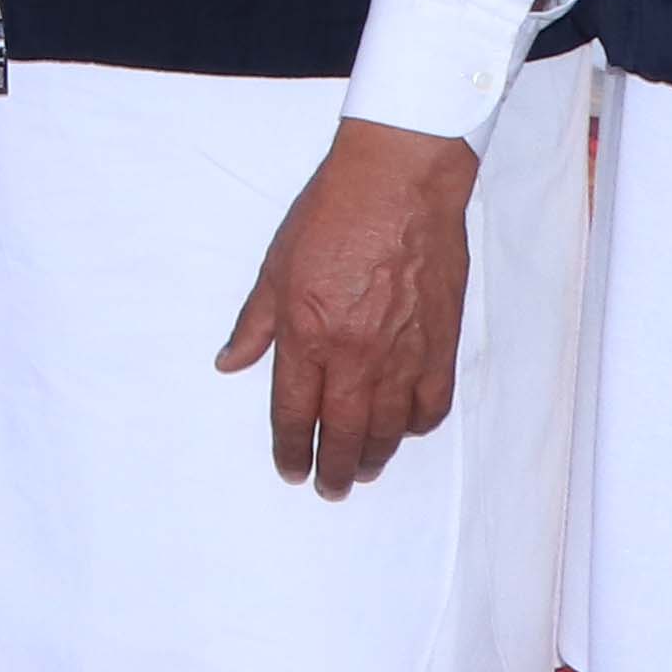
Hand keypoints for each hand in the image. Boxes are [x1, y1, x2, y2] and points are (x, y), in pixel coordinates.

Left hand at [215, 117, 476, 497]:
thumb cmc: (332, 214)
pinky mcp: (440, 344)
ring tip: (364, 469)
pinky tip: (405, 429)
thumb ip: (255, 324)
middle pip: (344, 433)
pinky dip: (417, 425)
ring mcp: (403, 354)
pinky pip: (431, 404)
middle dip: (334, 469)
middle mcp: (356, 355)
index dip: (291, 449)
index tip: (291, 470)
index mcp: (308, 335)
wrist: (398, 183)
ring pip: (389, 429)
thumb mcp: (275, 266)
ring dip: (375, 456)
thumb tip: (231, 364)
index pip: (295, 413)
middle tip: (330, 488)